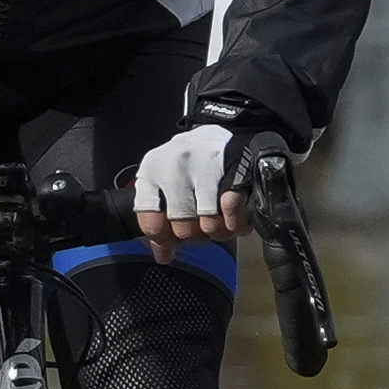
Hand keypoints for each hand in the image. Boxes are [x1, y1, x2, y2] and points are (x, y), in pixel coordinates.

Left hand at [125, 113, 249, 238]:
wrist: (222, 132)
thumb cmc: (189, 164)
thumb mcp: (165, 185)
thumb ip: (158, 219)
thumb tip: (163, 255)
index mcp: (151, 172)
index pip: (151, 223)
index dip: (164, 238)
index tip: (174, 239)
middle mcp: (174, 167)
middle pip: (183, 229)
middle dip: (196, 236)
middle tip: (202, 229)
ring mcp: (204, 166)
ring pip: (210, 225)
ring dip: (219, 232)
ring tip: (220, 223)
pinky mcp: (232, 167)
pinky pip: (233, 212)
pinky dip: (237, 223)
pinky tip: (235, 220)